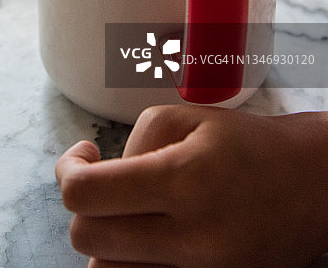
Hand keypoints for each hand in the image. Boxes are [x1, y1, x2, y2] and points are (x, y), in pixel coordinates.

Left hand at [55, 105, 327, 267]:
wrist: (307, 186)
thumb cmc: (245, 144)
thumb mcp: (185, 118)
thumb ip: (132, 144)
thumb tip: (102, 178)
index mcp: (183, 181)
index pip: (86, 195)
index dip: (68, 170)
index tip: (83, 155)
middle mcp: (191, 238)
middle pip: (87, 239)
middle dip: (82, 205)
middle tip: (103, 179)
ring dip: (103, 239)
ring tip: (127, 208)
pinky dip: (129, 260)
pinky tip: (144, 231)